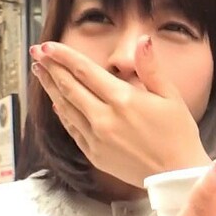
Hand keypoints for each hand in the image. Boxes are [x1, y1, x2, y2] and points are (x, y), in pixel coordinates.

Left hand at [31, 39, 210, 187]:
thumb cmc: (178, 134)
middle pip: (69, 87)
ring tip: (40, 72)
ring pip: (65, 107)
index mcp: (123, 100)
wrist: (174, 174)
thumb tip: (143, 41)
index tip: (48, 46)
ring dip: (51, 88)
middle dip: (51, 67)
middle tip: (37, 53)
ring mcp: (96, 138)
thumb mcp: (171, 96)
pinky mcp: (94, 153)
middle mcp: (104, 118)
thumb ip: (151, 68)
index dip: (64, 56)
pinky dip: (62, 113)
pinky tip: (56, 103)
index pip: (85, 71)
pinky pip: (72, 129)